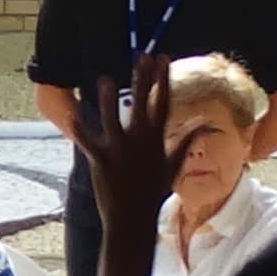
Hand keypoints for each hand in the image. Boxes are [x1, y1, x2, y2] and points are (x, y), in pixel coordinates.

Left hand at [66, 29, 196, 249]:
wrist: (133, 219)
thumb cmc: (153, 192)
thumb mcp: (173, 165)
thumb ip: (186, 141)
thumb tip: (205, 123)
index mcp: (156, 140)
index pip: (162, 104)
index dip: (162, 80)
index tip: (163, 59)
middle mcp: (139, 142)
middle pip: (140, 105)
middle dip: (142, 80)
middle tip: (142, 56)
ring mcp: (119, 151)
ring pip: (112, 119)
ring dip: (106, 100)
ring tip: (102, 79)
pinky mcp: (100, 161)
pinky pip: (87, 142)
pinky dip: (79, 130)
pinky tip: (71, 115)